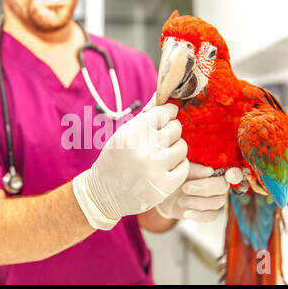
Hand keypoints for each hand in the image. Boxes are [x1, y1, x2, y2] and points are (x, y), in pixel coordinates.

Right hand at [73, 94, 189, 229]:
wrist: (103, 193)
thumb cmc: (115, 159)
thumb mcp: (123, 134)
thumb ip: (145, 116)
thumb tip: (162, 95)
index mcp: (132, 133)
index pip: (164, 112)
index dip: (168, 112)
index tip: (167, 116)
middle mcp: (144, 149)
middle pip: (176, 128)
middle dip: (170, 131)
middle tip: (160, 139)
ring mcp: (155, 169)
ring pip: (182, 147)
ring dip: (174, 149)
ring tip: (161, 154)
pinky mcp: (164, 186)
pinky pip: (184, 166)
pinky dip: (177, 166)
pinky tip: (165, 168)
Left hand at [156, 163, 242, 221]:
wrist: (162, 194)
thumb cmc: (173, 177)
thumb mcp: (180, 169)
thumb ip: (193, 168)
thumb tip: (209, 171)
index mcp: (214, 170)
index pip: (233, 172)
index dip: (235, 174)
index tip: (228, 175)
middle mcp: (217, 184)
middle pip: (223, 186)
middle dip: (204, 188)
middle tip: (186, 188)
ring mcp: (214, 199)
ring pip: (217, 202)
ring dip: (197, 202)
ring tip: (181, 200)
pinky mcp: (208, 213)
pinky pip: (211, 216)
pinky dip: (198, 215)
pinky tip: (186, 212)